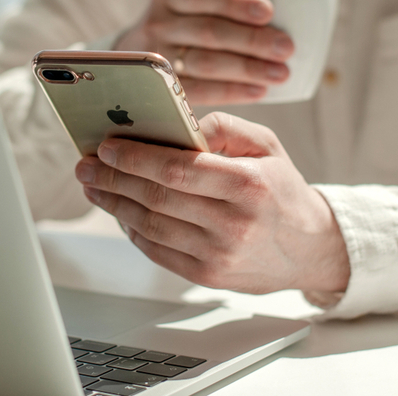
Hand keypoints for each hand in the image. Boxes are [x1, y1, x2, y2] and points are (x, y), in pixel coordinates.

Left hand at [74, 112, 349, 294]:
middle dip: (112, 179)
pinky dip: (131, 229)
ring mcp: (218, 254)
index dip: (135, 157)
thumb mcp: (265, 145)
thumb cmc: (282, 188)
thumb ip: (222, 127)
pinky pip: (156, 250)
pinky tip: (118, 209)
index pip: (177, 169)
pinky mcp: (206, 276)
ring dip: (114, 203)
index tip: (105, 146)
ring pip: (150, 226)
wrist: (312, 249)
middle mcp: (233, 223)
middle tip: (85, 166)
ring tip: (93, 185)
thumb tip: (174, 123)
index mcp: (248, 184)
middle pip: (156, 198)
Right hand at [115, 0, 293, 105]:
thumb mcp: (190, 12)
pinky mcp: (159, 89)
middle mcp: (156, 26)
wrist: (134, 61)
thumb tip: (276, 23)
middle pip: (209, 32)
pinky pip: (199, 90)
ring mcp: (154, 59)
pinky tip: (259, 91)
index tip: (269, 12)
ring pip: (205, 63)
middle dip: (252, 40)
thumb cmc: (182, 32)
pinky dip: (232, 91)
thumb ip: (222, 12)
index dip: (236, 2)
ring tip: (281, 73)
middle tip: (286, 48)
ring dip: (247, 68)